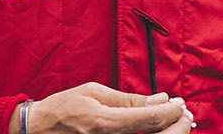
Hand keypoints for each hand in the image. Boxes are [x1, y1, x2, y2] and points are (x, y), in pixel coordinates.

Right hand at [13, 83, 193, 133]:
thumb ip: (129, 99)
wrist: (39, 130)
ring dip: (166, 132)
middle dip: (176, 128)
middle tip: (183, 115)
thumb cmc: (64, 108)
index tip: (180, 104)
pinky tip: (155, 127)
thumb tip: (159, 98)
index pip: (149, 119)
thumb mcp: (95, 92)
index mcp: (105, 122)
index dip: (171, 112)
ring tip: (173, 120)